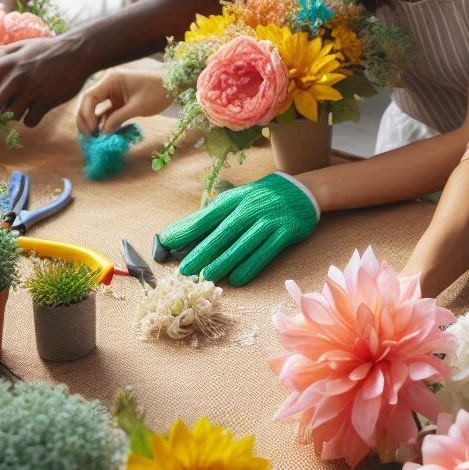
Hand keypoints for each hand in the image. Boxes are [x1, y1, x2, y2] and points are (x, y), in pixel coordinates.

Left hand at [0, 36, 97, 125]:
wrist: (77, 52)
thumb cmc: (46, 50)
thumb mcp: (19, 47)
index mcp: (2, 65)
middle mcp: (13, 79)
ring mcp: (30, 92)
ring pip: (10, 117)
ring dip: (15, 114)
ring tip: (24, 104)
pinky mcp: (46, 102)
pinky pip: (29, 122)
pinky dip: (32, 118)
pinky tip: (37, 108)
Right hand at [76, 69, 170, 133]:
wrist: (174, 87)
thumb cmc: (158, 92)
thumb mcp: (138, 107)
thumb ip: (118, 119)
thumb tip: (102, 134)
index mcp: (111, 79)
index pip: (89, 96)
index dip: (86, 114)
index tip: (91, 131)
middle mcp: (108, 84)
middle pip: (88, 102)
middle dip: (86, 120)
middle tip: (89, 137)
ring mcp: (113, 93)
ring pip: (95, 109)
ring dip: (94, 123)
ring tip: (94, 139)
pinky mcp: (119, 102)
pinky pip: (106, 113)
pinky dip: (104, 124)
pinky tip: (104, 135)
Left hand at [156, 173, 319, 285]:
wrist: (301, 190)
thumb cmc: (260, 198)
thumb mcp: (236, 199)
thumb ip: (211, 216)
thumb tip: (179, 234)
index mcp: (235, 199)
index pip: (207, 215)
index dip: (188, 229)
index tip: (167, 243)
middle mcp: (251, 208)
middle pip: (224, 232)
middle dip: (203, 251)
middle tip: (185, 269)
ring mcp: (269, 220)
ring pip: (244, 243)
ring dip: (225, 261)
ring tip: (207, 276)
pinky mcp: (286, 231)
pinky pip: (267, 250)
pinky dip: (252, 265)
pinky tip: (238, 279)